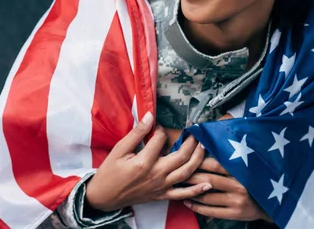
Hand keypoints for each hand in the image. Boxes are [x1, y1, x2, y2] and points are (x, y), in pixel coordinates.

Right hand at [85, 112, 210, 211]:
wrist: (105, 196)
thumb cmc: (110, 172)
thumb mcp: (119, 149)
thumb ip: (136, 133)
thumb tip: (150, 116)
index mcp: (144, 162)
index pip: (161, 140)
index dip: (162, 129)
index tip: (160, 125)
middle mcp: (156, 175)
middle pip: (181, 156)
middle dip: (191, 141)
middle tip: (196, 131)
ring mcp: (161, 187)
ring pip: (186, 173)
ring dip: (198, 159)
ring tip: (204, 146)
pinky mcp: (162, 195)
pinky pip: (182, 194)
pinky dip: (196, 190)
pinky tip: (208, 184)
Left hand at [183, 157, 272, 221]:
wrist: (269, 204)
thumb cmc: (253, 181)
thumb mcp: (246, 168)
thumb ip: (230, 161)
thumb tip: (207, 147)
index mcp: (241, 172)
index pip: (217, 164)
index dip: (201, 160)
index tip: (188, 156)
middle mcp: (239, 186)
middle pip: (208, 180)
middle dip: (191, 176)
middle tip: (178, 172)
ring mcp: (237, 201)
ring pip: (207, 196)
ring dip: (190, 191)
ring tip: (179, 186)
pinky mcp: (234, 214)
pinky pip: (211, 211)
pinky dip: (196, 207)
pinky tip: (187, 202)